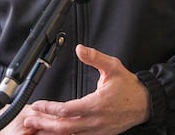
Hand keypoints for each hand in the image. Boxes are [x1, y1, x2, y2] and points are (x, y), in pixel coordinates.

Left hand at [23, 45, 148, 133]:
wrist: (145, 103)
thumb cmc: (128, 86)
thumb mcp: (113, 67)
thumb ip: (95, 58)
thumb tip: (80, 49)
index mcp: (97, 104)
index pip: (67, 110)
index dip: (49, 109)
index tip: (37, 105)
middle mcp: (95, 120)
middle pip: (64, 127)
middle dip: (44, 124)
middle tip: (29, 120)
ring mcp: (97, 130)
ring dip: (51, 132)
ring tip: (36, 129)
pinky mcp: (100, 134)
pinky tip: (54, 134)